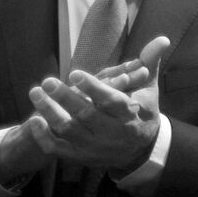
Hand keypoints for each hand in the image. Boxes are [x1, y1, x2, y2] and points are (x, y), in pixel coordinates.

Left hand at [28, 35, 171, 173]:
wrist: (139, 149)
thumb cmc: (143, 110)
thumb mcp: (148, 87)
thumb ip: (150, 62)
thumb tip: (162, 39)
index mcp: (131, 113)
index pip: (111, 100)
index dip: (93, 88)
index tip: (75, 73)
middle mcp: (113, 132)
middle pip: (86, 114)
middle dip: (65, 97)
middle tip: (48, 81)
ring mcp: (95, 146)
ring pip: (68, 130)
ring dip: (50, 111)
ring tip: (36, 92)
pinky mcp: (81, 156)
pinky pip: (58, 149)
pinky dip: (44, 136)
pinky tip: (35, 119)